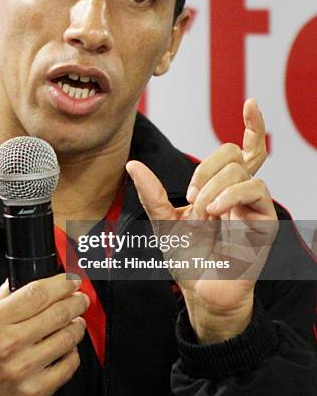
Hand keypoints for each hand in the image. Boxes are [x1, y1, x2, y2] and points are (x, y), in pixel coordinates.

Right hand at [0, 274, 88, 395]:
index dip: (60, 283)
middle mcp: (8, 346)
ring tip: (76, 320)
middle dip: (75, 300)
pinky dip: (73, 353)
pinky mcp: (34, 393)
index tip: (69, 280)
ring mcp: (24, 371)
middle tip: (80, 297)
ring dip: (77, 324)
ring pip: (67, 338)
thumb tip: (12, 283)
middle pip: (58, 313)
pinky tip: (67, 348)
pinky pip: (67, 367)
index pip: (37, 294)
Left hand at [126, 99, 277, 343]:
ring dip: (214, 185)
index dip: (251, 125)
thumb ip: (152, 193)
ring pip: (243, 169)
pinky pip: (255, 191)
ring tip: (202, 212)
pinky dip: (231, 195)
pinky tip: (215, 212)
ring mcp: (252, 206)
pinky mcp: (263, 222)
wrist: (198, 291)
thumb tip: (132, 164)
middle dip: (206, 166)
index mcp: (220, 188)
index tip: (250, 104)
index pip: (241, 151)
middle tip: (190, 195)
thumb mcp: (162, 221)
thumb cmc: (186, 258)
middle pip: (234, 152)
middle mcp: (239, 192)